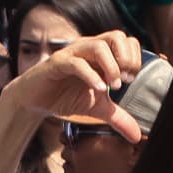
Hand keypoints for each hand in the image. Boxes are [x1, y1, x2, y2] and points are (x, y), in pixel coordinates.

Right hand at [1, 33, 146, 134]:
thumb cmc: (66, 97)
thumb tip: (137, 136)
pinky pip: (76, 62)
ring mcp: (72, 53)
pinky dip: (90, 75)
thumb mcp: (97, 108)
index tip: (130, 80)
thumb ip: (118, 118)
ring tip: (113, 86)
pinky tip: (98, 89)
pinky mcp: (57, 63)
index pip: (127, 41)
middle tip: (125, 81)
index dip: (134, 58)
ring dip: (111, 66)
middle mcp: (88, 48)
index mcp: (101, 54)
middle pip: (116, 36)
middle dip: (126, 58)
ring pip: (98, 46)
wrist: (35, 101)